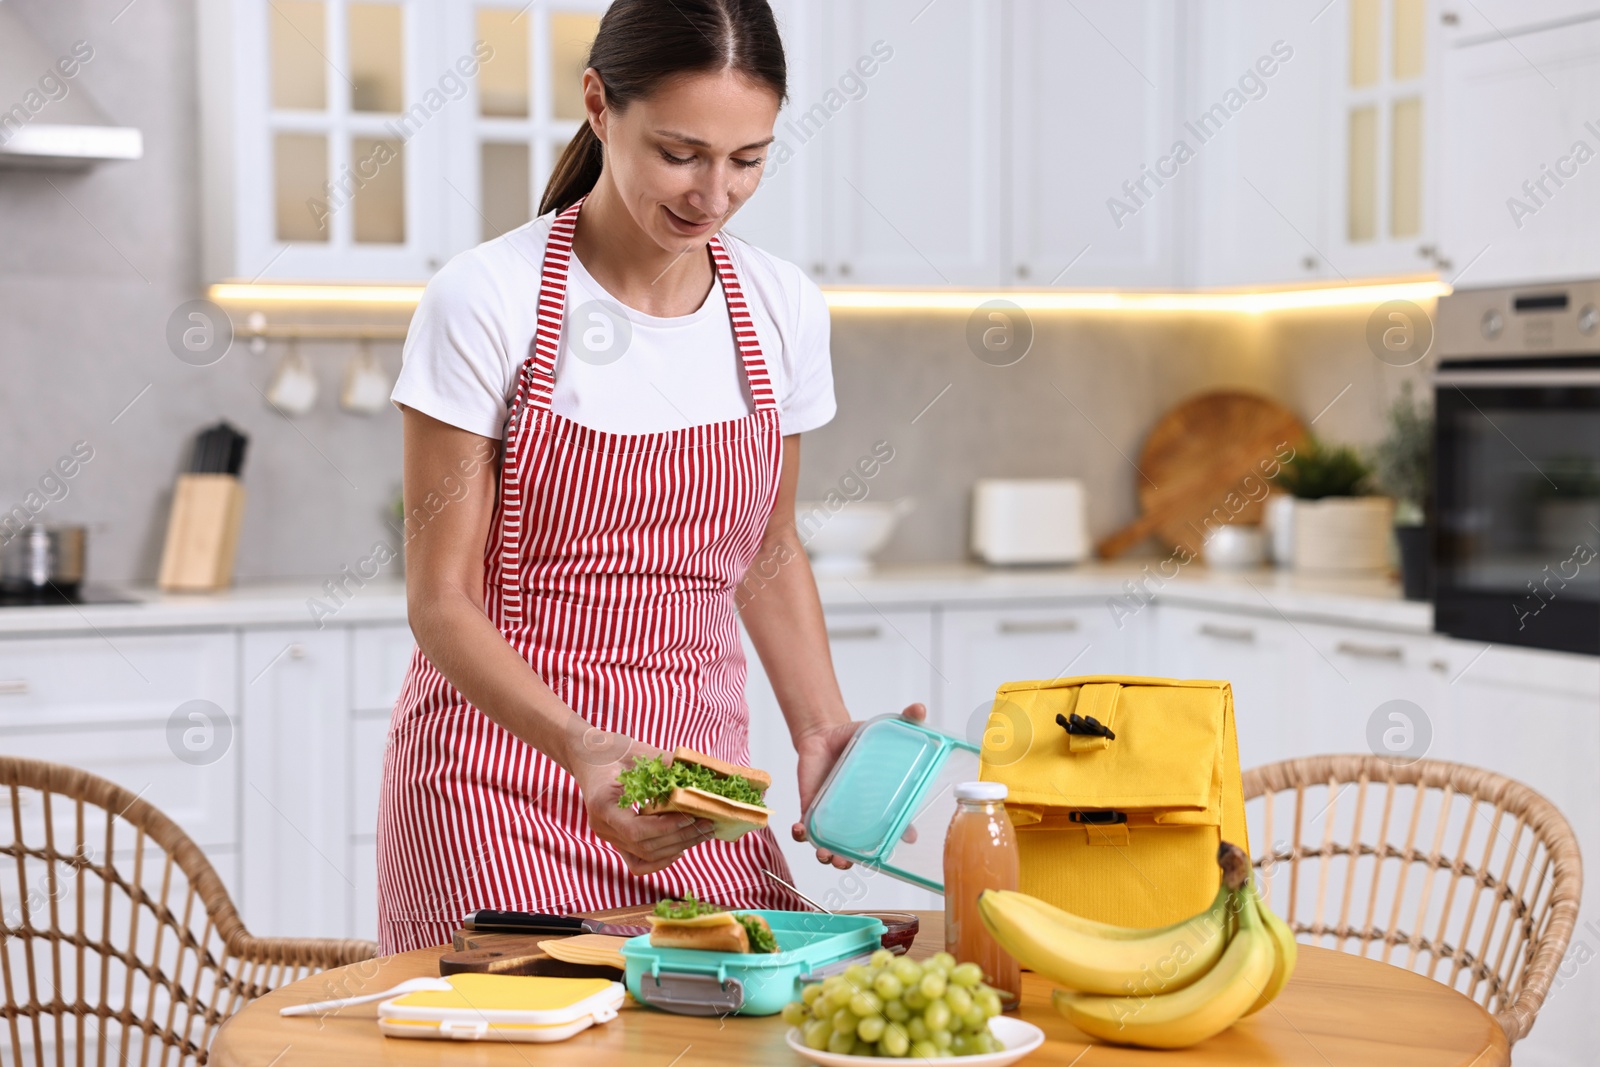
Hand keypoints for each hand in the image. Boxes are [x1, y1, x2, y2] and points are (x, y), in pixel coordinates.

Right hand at [565, 729, 713, 876]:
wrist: (587, 755)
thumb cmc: (612, 750)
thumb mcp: (639, 753)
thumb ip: (667, 768)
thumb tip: (700, 780)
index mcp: (602, 804)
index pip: (637, 830)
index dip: (667, 828)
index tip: (692, 816)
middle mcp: (602, 826)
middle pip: (645, 847)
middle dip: (681, 838)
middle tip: (708, 824)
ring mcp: (607, 836)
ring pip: (645, 856)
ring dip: (677, 847)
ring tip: (702, 833)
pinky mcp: (615, 838)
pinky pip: (637, 861)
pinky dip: (659, 860)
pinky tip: (679, 849)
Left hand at [791, 702, 926, 868]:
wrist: (824, 735)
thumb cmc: (856, 739)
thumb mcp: (881, 729)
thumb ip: (904, 720)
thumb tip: (920, 708)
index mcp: (881, 804)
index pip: (898, 827)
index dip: (903, 836)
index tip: (908, 838)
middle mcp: (859, 818)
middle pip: (862, 851)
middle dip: (858, 861)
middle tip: (852, 860)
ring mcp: (835, 817)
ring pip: (834, 849)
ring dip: (829, 857)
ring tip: (826, 855)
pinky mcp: (813, 810)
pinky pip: (807, 831)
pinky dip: (802, 834)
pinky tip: (800, 830)